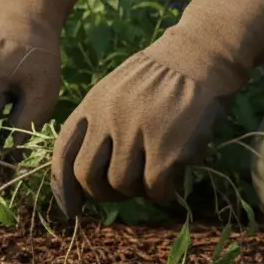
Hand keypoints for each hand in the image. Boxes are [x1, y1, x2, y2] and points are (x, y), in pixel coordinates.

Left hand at [52, 0, 263, 214]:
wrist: (201, 55)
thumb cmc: (161, 78)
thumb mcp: (115, 91)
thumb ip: (98, 124)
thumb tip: (85, 175)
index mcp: (92, 105)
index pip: (63, 152)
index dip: (62, 186)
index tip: (71, 208)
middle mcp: (108, 119)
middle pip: (85, 176)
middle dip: (99, 194)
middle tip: (120, 192)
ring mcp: (136, 133)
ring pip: (121, 185)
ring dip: (136, 191)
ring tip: (152, 176)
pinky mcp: (166, 148)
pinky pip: (155, 189)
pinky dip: (163, 193)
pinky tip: (172, 181)